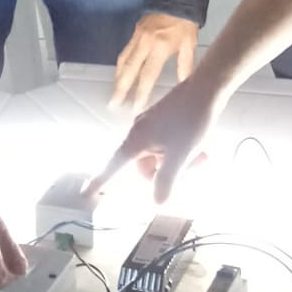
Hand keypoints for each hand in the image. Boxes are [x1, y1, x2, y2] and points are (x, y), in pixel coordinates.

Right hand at [88, 71, 223, 203]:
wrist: (206, 89)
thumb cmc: (190, 122)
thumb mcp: (179, 156)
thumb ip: (166, 181)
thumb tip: (156, 202)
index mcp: (136, 141)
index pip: (113, 167)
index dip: (100, 181)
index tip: (86, 193)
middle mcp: (138, 132)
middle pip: (145, 165)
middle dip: (166, 172)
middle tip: (190, 167)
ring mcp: (151, 124)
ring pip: (160, 155)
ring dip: (178, 161)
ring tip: (200, 155)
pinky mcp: (164, 119)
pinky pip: (167, 143)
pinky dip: (181, 150)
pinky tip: (199, 147)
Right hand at [110, 13, 198, 110]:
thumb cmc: (185, 24)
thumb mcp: (189, 45)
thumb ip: (185, 66)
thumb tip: (183, 86)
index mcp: (160, 48)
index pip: (147, 75)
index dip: (141, 93)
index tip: (135, 107)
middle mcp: (145, 43)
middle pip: (129, 70)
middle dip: (120, 88)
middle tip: (113, 104)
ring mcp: (137, 37)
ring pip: (123, 60)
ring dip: (118, 78)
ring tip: (114, 92)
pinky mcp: (134, 32)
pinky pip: (124, 52)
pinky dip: (120, 65)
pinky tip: (120, 73)